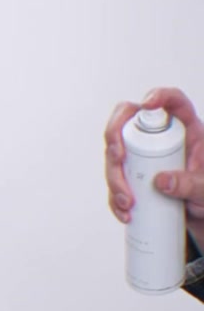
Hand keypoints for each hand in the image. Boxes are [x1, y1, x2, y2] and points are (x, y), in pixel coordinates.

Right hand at [105, 86, 203, 251]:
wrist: (201, 215)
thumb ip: (190, 183)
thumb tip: (161, 181)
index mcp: (185, 130)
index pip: (172, 102)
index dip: (158, 96)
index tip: (146, 104)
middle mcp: (160, 139)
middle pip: (129, 126)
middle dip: (115, 140)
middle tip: (118, 159)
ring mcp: (143, 158)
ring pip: (116, 157)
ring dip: (114, 178)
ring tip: (127, 202)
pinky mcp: (134, 179)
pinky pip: (116, 183)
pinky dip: (115, 199)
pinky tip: (124, 212)